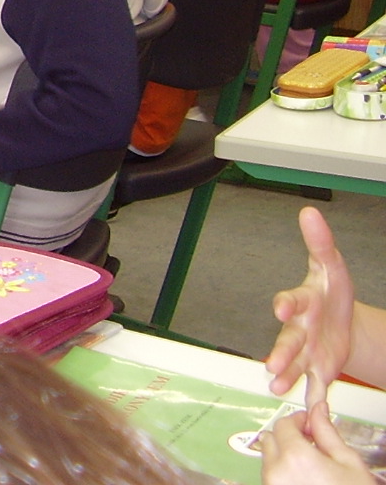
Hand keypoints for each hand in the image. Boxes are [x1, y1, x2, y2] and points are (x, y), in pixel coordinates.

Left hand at [260, 404, 372, 484]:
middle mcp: (276, 471)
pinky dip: (282, 472)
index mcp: (296, 457)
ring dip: (284, 455)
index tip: (309, 424)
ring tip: (312, 467)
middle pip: (271, 439)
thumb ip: (327, 433)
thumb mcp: (349, 464)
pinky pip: (270, 477)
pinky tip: (305, 480)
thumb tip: (318, 411)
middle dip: (288, 437)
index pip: (283, 424)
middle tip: (312, 444)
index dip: (298, 421)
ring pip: (268, 459)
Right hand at [268, 207, 356, 409]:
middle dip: (280, 352)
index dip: (286, 305)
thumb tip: (310, 212)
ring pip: (293, 364)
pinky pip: (310, 382)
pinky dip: (308, 394)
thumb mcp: (333, 267)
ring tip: (276, 385)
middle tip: (272, 364)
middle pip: (288, 340)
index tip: (283, 309)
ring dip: (285, 375)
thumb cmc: (333, 295)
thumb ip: (321, 243)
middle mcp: (299, 328)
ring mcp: (306, 351)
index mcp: (303, 301)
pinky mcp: (317, 368)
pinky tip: (305, 404)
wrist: (344, 325)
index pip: (291, 301)